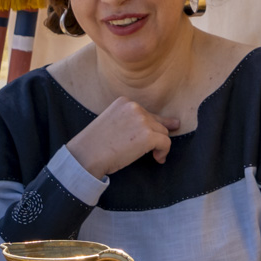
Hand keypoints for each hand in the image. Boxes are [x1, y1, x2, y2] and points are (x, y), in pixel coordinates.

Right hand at [65, 98, 180, 175]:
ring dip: (159, 145)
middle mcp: (134, 107)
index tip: (144, 139)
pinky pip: (165, 143)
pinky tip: (158, 159)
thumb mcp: (113, 123)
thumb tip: (174, 123)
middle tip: (148, 150)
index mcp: (124, 102)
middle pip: (156, 122)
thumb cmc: (96, 144)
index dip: (148, 128)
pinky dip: (164, 151)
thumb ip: (134, 121)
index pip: (146, 113)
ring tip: (152, 155)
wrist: (86, 156)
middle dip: (154, 136)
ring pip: (163, 132)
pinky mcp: (148, 135)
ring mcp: (142, 120)